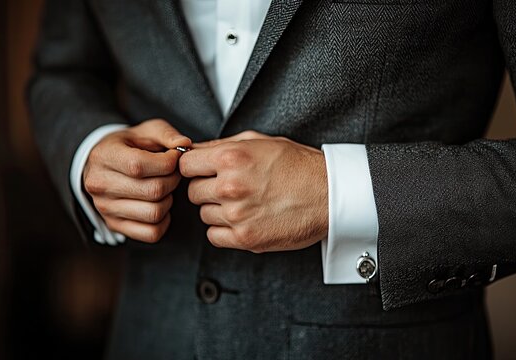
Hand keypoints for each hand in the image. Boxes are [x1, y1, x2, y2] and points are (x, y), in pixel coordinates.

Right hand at [83, 119, 190, 242]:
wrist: (102, 165)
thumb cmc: (128, 146)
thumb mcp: (145, 131)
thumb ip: (166, 134)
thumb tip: (185, 146)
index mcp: (104, 157)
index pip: (139, 165)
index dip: (168, 162)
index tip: (174, 157)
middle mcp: (100, 185)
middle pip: (153, 191)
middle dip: (173, 180)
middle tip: (173, 173)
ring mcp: (106, 209)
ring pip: (155, 213)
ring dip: (169, 200)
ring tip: (165, 187)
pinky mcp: (115, 226)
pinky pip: (152, 233)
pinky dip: (164, 221)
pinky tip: (160, 204)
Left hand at [180, 131, 327, 252]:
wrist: (330, 194)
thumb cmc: (298, 165)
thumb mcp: (261, 141)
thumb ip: (223, 145)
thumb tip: (193, 150)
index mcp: (231, 158)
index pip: (185, 165)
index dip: (194, 167)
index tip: (204, 171)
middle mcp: (230, 186)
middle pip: (193, 191)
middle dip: (207, 188)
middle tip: (229, 187)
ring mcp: (237, 215)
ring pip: (204, 213)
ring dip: (217, 209)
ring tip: (243, 202)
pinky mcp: (246, 239)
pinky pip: (214, 235)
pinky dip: (224, 230)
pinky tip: (242, 219)